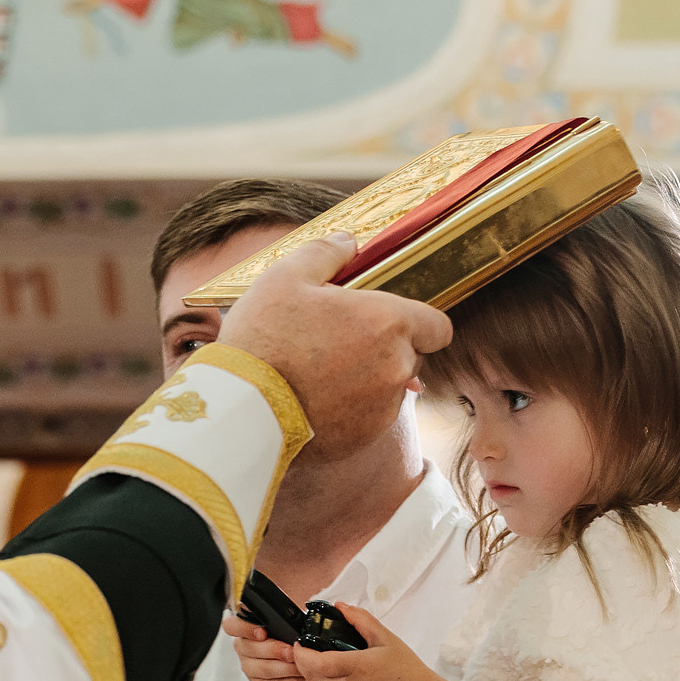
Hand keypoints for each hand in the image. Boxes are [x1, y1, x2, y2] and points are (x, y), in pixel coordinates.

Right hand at [217, 235, 452, 463]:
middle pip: (411, 357)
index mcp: (387, 323)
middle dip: (384, 349)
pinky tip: (313, 402)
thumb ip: (325, 254)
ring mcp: (382, 408)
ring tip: (319, 375)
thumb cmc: (263, 338)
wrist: (241, 410)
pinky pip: (367, 419)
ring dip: (367, 381)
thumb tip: (349, 241)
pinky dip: (349, 411)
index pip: (438, 326)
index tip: (389, 322)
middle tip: (338, 343)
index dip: (418, 323)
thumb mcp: (285, 278)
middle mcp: (396, 367)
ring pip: (389, 390)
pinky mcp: (363, 438)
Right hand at [223, 612, 306, 680]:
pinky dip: (288, 680)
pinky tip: (298, 675)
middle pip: (249, 649)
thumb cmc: (294, 638)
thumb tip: (289, 615)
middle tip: (292, 652)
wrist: (306, 661)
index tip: (262, 633)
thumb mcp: (290, 622)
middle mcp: (243, 647)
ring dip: (284, 667)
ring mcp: (249, 667)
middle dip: (273, 650)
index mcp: (245, 627)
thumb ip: (284, 617)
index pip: (231, 625)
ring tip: (300, 665)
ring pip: (261, 669)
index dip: (244, 628)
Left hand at [293, 606, 448, 680]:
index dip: (301, 653)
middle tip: (311, 654)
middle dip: (304, 664)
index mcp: (361, 668)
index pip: (316, 663)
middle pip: (310, 677)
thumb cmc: (407, 673)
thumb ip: (361, 620)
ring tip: (324, 670)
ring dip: (312, 680)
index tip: (301, 645)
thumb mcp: (387, 639)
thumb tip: (339, 607)